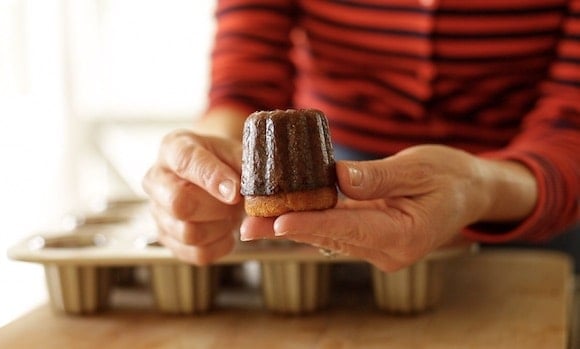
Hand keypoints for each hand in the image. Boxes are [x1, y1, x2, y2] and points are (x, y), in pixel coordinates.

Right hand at [142, 129, 243, 264]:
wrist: (215, 176)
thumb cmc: (223, 162)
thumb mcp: (236, 152)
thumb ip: (242, 167)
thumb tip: (243, 192)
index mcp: (173, 149)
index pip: (186, 162)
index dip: (212, 178)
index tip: (235, 191)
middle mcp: (157, 179)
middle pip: (179, 204)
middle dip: (217, 208)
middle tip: (235, 202)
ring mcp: (158, 212)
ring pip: (189, 233)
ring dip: (220, 227)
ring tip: (230, 213)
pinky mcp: (167, 239)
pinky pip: (198, 253)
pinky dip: (220, 244)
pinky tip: (224, 228)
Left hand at [240, 145, 534, 270]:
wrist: (470, 192)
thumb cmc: (451, 176)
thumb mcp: (419, 168)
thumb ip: (378, 177)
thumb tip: (338, 179)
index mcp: (404, 235)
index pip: (348, 228)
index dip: (311, 223)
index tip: (278, 220)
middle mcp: (388, 250)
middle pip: (329, 236)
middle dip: (287, 228)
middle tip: (248, 225)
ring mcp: (379, 248)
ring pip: (328, 236)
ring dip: (292, 226)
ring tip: (253, 221)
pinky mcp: (372, 239)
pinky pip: (337, 230)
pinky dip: (310, 220)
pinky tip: (281, 213)